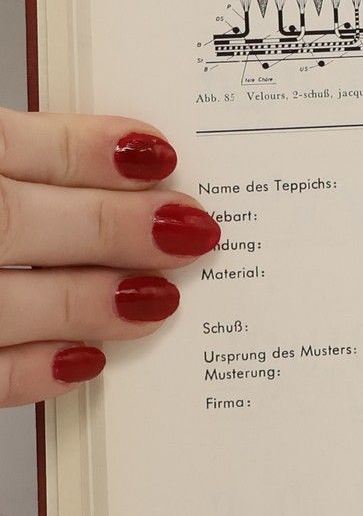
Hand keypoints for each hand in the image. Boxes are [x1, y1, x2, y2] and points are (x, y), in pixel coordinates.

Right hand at [0, 113, 220, 405]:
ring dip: (84, 302)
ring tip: (156, 300)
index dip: (87, 150)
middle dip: (111, 227)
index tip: (162, 156)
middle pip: (13, 221)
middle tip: (190, 233)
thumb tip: (125, 169)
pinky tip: (86, 362)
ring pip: (0, 302)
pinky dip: (30, 371)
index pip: (8, 144)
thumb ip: (22, 166)